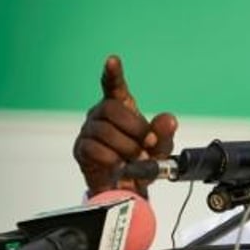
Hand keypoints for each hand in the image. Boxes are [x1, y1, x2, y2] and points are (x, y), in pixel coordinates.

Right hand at [72, 55, 177, 194]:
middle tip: (148, 144)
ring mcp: (89, 131)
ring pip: (105, 131)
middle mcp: (101, 115)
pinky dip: (112, 158)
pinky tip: (120, 164)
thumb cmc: (141, 161)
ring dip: (126, 147)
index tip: (113, 60)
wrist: (127, 188)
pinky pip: (94, 149)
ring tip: (137, 159)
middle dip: (135, 127)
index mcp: (120, 107)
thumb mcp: (160, 148)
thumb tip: (169, 120)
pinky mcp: (81, 149)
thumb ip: (165, 133)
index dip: (113, 73)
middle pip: (112, 109)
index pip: (113, 86)